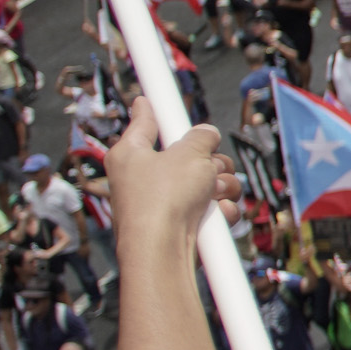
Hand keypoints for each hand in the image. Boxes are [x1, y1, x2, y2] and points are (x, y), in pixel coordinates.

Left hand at [107, 113, 235, 260]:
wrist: (161, 252)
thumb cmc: (163, 199)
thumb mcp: (189, 153)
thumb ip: (201, 138)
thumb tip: (205, 134)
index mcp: (130, 153)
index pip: (143, 122)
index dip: (152, 108)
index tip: (148, 97)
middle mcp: (142, 178)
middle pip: (186, 155)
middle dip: (209, 160)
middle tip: (211, 165)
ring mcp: (161, 204)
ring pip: (202, 182)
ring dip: (220, 185)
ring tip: (216, 193)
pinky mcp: (178, 225)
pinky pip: (207, 209)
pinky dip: (218, 210)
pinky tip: (219, 214)